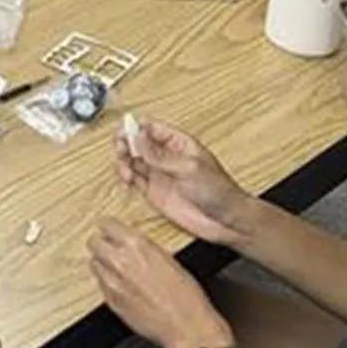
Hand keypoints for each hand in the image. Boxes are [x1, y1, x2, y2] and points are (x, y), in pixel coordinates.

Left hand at [88, 219, 233, 347]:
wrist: (185, 326)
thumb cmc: (186, 296)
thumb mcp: (170, 260)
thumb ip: (145, 249)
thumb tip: (134, 246)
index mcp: (137, 245)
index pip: (107, 224)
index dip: (110, 227)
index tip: (111, 229)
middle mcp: (120, 261)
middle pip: (93, 242)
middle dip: (101, 243)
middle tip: (110, 247)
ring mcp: (112, 283)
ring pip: (94, 264)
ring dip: (103, 263)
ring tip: (119, 269)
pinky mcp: (110, 302)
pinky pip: (100, 285)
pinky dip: (108, 283)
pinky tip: (123, 287)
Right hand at [115, 120, 255, 246]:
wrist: (225, 220)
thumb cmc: (219, 191)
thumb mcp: (188, 168)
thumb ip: (160, 154)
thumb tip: (139, 136)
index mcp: (179, 143)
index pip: (152, 128)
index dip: (136, 127)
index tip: (125, 131)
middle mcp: (167, 158)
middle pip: (139, 143)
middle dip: (126, 143)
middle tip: (121, 149)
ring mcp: (161, 175)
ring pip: (134, 161)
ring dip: (124, 161)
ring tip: (124, 168)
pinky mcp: (155, 193)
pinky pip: (135, 181)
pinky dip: (126, 178)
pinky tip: (126, 179)